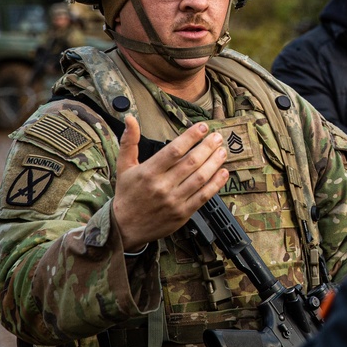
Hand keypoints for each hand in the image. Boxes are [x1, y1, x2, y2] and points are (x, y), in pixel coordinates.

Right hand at [112, 116, 228, 251]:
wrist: (124, 228)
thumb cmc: (127, 194)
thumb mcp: (123, 167)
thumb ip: (129, 142)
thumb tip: (130, 118)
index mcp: (148, 172)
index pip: (174, 150)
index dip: (191, 137)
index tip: (203, 127)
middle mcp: (162, 186)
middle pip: (191, 162)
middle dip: (207, 147)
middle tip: (218, 137)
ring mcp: (174, 200)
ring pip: (200, 178)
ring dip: (214, 162)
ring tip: (223, 151)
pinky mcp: (183, 213)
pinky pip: (204, 196)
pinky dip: (216, 184)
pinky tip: (223, 172)